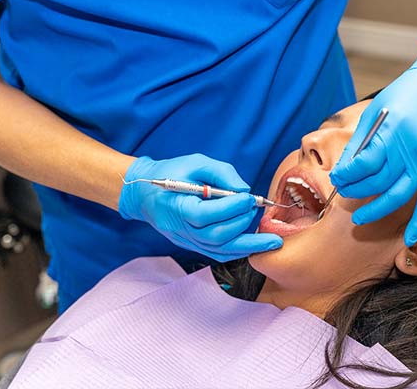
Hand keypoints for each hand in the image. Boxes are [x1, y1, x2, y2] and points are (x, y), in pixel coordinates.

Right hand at [118, 155, 282, 261]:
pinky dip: (238, 251)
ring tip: (271, 240)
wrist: (145, 192)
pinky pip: (217, 254)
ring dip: (248, 245)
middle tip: (256, 208)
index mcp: (176, 206)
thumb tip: (245, 189)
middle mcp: (180, 229)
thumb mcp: (195, 162)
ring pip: (219, 250)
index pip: (205, 214)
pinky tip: (257, 247)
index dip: (230, 208)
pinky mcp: (192, 245)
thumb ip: (221, 172)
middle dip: (241, 223)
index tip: (249, 198)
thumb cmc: (171, 172)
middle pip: (215, 235)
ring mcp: (186, 240)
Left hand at [330, 40, 416, 245]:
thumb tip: (345, 168)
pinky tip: (408, 240)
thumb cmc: (407, 91)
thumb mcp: (377, 110)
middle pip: (378, 182)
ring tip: (359, 218)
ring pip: (399, 196)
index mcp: (393, 131)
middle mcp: (411, 149)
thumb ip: (362, 141)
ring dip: (377, 210)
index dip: (346, 175)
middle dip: (355, 191)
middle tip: (343, 193)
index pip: (363, 164)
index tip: (336, 179)